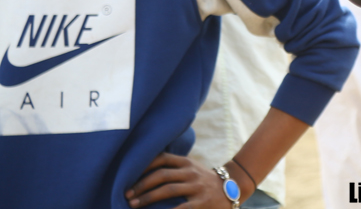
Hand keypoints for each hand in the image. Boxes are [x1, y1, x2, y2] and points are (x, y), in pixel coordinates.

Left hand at [126, 153, 247, 207]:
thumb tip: (141, 174)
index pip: (163, 158)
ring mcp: (197, 187)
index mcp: (186, 163)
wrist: (232, 188)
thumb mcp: (191, 169)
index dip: (144, 165)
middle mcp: (191, 172)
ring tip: (133, 204)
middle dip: (142, 185)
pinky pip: (180, 208)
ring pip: (168, 190)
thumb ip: (173, 169)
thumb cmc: (203, 180)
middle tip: (126, 194)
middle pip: (162, 175)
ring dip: (148, 198)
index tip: (128, 174)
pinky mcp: (201, 202)